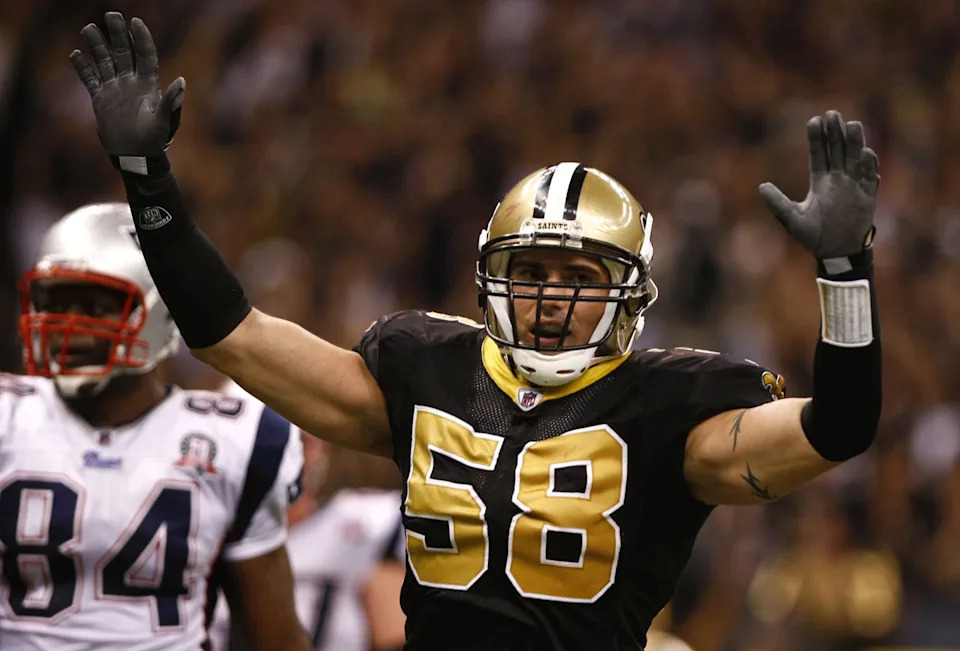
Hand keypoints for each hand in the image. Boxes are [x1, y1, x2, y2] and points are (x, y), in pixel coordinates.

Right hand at [70, 12, 184, 157]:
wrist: (136, 157)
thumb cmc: (154, 140)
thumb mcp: (164, 122)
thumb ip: (170, 102)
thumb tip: (181, 82)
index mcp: (148, 84)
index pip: (145, 55)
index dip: (142, 38)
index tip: (135, 21)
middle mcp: (131, 82)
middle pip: (124, 52)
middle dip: (118, 34)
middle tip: (111, 15)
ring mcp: (115, 89)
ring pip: (104, 61)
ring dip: (97, 45)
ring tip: (88, 28)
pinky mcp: (101, 99)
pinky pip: (90, 79)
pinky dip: (82, 68)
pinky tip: (75, 54)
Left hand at [759, 110, 878, 259]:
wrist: (836, 252)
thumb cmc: (813, 237)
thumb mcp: (792, 219)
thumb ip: (778, 204)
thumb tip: (761, 187)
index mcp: (820, 183)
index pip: (819, 155)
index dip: (817, 139)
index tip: (814, 120)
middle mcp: (838, 180)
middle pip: (837, 151)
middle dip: (835, 133)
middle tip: (832, 113)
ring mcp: (854, 186)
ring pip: (854, 158)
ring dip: (854, 142)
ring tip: (852, 124)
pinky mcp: (868, 196)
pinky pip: (869, 177)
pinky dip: (868, 165)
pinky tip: (865, 153)